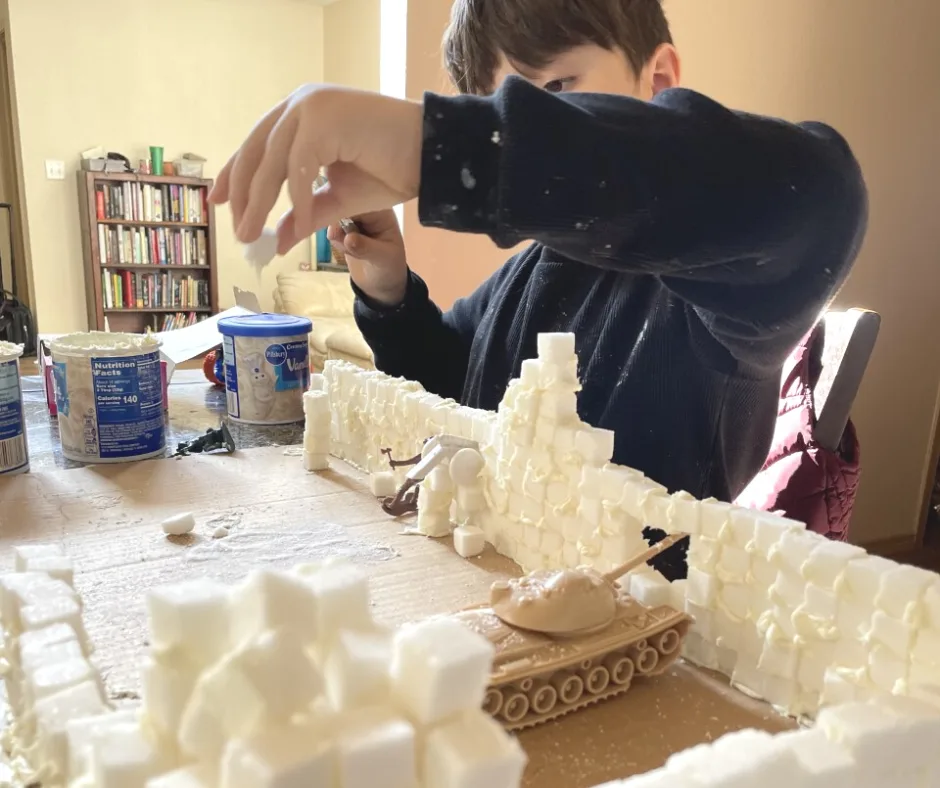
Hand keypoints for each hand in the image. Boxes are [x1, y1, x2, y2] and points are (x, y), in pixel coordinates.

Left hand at [209, 85, 423, 253]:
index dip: (236, 174)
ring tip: (253, 237)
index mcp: (303, 112)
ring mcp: (311, 106)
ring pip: (273, 163)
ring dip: (260, 204)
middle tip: (239, 234)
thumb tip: (277, 241)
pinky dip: (296, 201)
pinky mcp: (323, 118)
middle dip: (244, 196)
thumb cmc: (392, 169)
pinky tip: (295, 227)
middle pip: (257, 153)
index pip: (258, 143)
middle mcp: (302, 103)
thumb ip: (306, 214)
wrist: (433, 155)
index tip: (219, 202)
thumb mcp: (339, 197)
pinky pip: (299, 168)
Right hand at [327, 210, 407, 305]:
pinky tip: (346, 250)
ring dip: (337, 234)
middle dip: (337, 219)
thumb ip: (365, 248)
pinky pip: (329, 227)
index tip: (336, 221)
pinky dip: (333, 239)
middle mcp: (366, 209)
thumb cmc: (389, 268)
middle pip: (343, 202)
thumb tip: (348, 238)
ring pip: (333, 214)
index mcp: (381, 210)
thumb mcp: (382, 259)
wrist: (382, 283)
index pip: (360, 200)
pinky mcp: (342, 228)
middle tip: (338, 236)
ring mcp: (353, 218)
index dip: (346, 206)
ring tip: (350, 250)